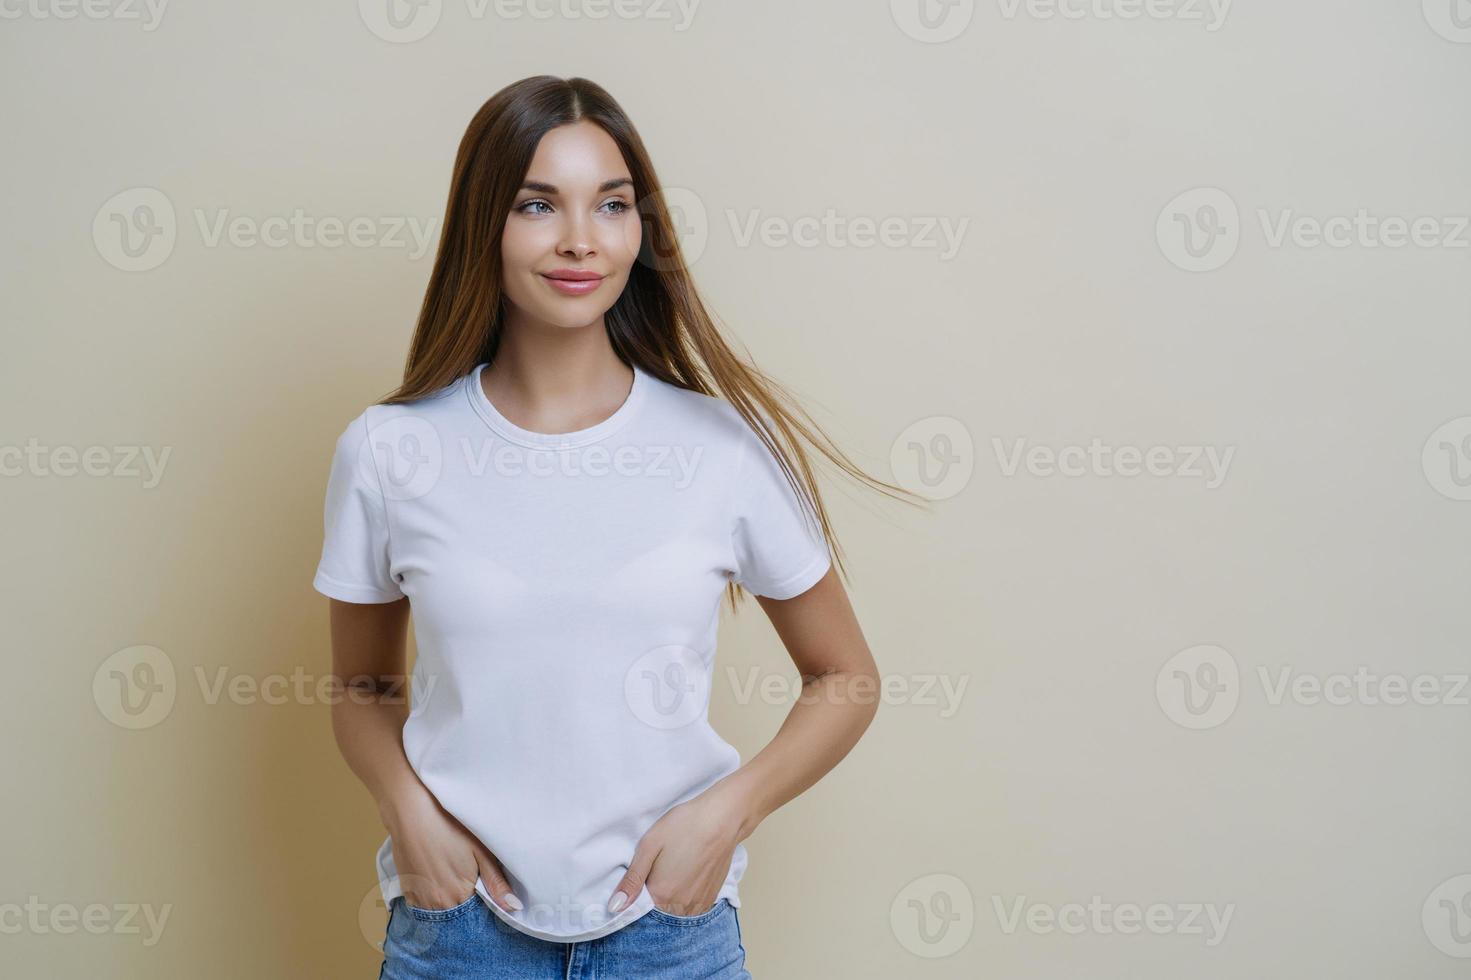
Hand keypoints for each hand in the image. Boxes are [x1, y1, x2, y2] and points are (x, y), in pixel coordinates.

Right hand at [382, 783, 521, 912]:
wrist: (411, 813)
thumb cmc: (449, 827)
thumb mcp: (480, 850)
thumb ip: (496, 882)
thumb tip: (514, 907)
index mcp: (459, 895)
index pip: (475, 918)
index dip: (484, 911)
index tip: (487, 900)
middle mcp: (438, 903)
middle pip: (456, 919)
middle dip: (466, 911)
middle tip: (471, 889)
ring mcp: (419, 898)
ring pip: (439, 914)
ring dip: (448, 907)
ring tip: (454, 885)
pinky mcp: (407, 890)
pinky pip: (422, 907)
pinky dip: (432, 901)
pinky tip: (438, 884)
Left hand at [607, 788, 745, 916]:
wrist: (721, 818)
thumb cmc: (684, 826)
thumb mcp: (649, 845)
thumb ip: (632, 880)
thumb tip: (614, 907)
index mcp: (661, 895)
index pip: (638, 913)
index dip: (634, 899)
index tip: (637, 882)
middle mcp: (681, 906)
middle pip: (657, 914)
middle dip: (652, 899)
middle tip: (656, 871)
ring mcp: (698, 905)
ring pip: (674, 913)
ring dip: (668, 900)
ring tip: (672, 871)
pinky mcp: (710, 899)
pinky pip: (689, 909)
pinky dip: (683, 899)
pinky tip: (684, 876)